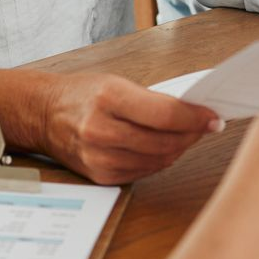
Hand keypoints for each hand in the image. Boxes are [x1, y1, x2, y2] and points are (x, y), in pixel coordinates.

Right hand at [43, 72, 224, 184]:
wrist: (44, 114)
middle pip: (165, 141)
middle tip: (206, 126)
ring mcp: (100, 157)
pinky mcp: (100, 175)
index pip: (166, 114)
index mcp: (109, 98)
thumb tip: (192, 114)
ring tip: (189, 136)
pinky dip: (161, 161)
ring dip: (180, 148)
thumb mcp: (117, 83)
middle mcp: (102, 130)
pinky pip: (144, 172)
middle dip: (193, 135)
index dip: (196, 118)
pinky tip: (167, 148)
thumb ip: (152, 100)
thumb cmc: (83, 94)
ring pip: (158, 160)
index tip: (214, 118)